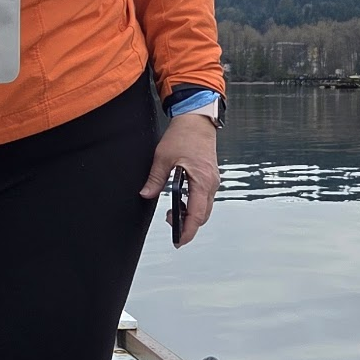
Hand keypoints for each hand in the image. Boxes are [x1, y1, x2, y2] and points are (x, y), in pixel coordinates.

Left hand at [139, 113, 218, 246]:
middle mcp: (211, 183)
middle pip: (203, 215)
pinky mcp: (210, 176)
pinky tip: (181, 200)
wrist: (197, 119)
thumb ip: (155, 178)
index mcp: (201, 181)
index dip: (188, 230)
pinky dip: (194, 204)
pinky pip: (205, 197)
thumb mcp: (163, 157)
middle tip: (170, 224)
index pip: (197, 214)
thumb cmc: (183, 135)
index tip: (179, 240)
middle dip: (188, 224)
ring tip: (173, 212)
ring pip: (205, 207)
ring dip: (191, 214)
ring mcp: (213, 180)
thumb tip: (146, 194)